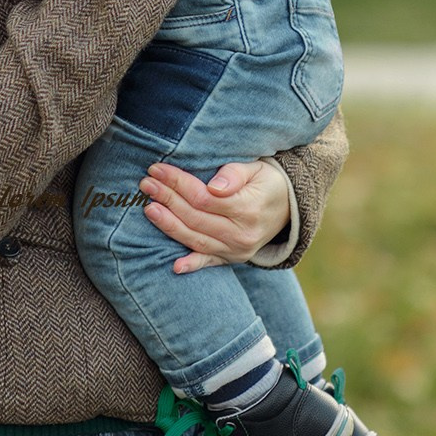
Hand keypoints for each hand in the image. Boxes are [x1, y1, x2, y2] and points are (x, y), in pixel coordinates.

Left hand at [139, 158, 290, 272]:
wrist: (290, 206)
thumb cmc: (267, 181)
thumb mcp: (256, 169)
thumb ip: (235, 174)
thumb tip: (214, 186)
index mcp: (247, 209)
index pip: (202, 197)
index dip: (177, 184)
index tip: (157, 169)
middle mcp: (241, 235)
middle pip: (195, 218)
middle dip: (167, 199)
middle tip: (145, 184)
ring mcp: (237, 250)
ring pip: (196, 239)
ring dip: (169, 225)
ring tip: (148, 209)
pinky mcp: (233, 259)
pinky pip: (209, 262)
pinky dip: (192, 265)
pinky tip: (174, 266)